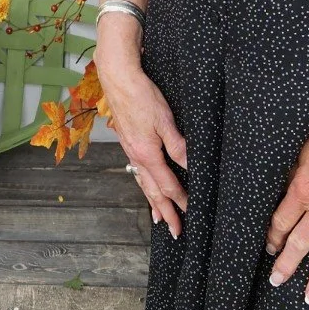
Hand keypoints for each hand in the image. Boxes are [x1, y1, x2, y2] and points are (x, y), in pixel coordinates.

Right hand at [95, 24, 188, 237]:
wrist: (118, 78)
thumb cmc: (142, 95)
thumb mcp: (165, 120)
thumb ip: (178, 146)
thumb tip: (190, 166)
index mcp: (147, 154)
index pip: (167, 185)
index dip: (179, 201)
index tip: (190, 215)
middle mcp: (136, 156)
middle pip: (152, 191)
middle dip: (165, 212)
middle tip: (175, 231)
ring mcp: (130, 150)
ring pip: (143, 182)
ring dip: (152, 202)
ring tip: (159, 217)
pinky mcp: (128, 141)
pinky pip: (137, 171)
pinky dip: (143, 184)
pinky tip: (145, 184)